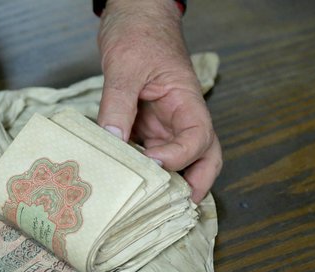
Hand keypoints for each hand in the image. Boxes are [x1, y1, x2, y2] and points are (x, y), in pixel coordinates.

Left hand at [96, 0, 221, 202]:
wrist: (134, 15)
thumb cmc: (138, 31)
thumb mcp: (124, 66)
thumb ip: (117, 104)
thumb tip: (110, 140)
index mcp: (186, 101)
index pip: (199, 138)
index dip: (179, 157)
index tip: (151, 161)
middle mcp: (179, 117)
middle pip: (203, 157)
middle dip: (196, 184)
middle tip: (176, 208)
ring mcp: (162, 124)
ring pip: (175, 160)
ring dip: (166, 182)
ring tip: (146, 204)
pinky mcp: (144, 125)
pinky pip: (147, 152)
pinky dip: (140, 170)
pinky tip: (123, 182)